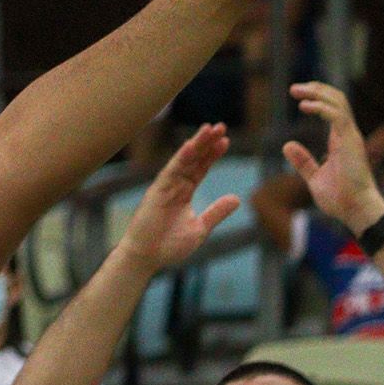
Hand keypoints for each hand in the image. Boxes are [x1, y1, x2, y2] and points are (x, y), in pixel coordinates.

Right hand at [117, 123, 243, 271]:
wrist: (147, 258)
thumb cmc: (169, 246)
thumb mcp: (200, 228)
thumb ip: (216, 212)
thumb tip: (236, 198)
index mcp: (183, 193)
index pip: (200, 169)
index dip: (212, 155)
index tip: (225, 140)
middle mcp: (174, 186)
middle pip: (193, 159)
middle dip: (206, 143)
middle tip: (221, 126)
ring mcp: (165, 187)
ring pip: (183, 161)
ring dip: (197, 144)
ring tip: (210, 129)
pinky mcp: (156, 192)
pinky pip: (170, 171)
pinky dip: (181, 158)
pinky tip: (191, 145)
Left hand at [285, 81, 383, 232]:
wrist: (354, 210)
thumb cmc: (339, 198)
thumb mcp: (314, 177)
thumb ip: (303, 161)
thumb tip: (287, 146)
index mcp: (341, 141)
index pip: (333, 110)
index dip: (317, 99)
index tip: (298, 96)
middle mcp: (347, 135)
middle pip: (336, 100)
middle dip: (316, 90)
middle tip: (294, 88)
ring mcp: (350, 137)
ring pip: (338, 103)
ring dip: (317, 93)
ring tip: (296, 91)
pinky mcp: (350, 142)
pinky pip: (337, 116)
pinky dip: (321, 107)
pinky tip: (305, 106)